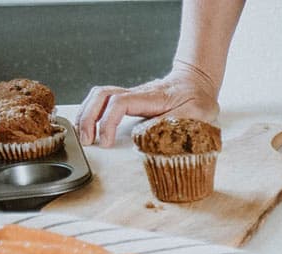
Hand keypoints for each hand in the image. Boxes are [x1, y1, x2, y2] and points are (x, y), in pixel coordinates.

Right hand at [77, 61, 219, 146]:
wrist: (197, 82)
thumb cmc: (198, 99)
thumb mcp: (197, 112)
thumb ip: (175, 122)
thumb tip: (149, 134)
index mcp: (150, 97)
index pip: (119, 103)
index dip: (108, 122)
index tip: (106, 142)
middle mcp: (136, 93)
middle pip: (101, 95)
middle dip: (88, 117)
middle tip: (86, 141)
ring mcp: (131, 95)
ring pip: (99, 96)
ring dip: (86, 114)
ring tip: (83, 136)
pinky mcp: (130, 101)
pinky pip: (104, 102)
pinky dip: (92, 112)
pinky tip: (89, 126)